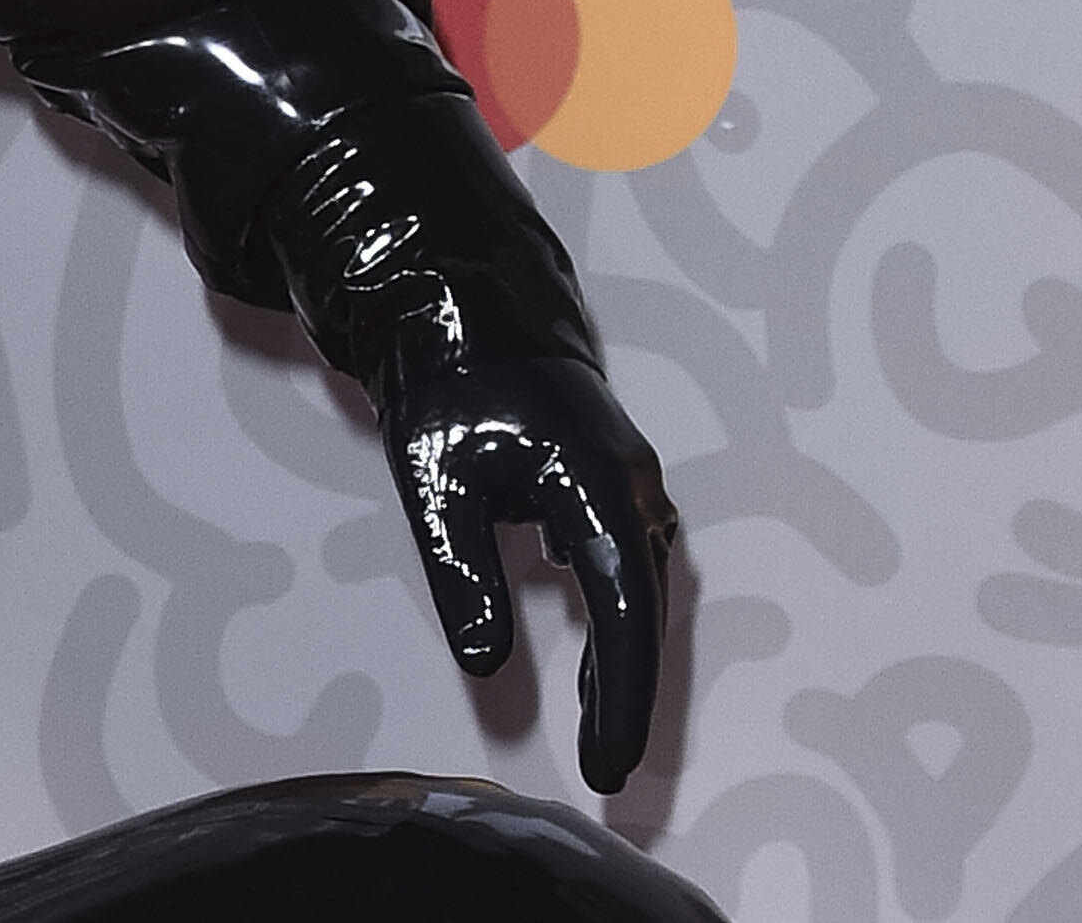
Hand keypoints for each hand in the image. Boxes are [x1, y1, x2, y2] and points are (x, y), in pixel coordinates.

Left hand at [375, 342, 678, 792]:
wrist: (464, 308)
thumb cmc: (448, 388)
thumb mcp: (436, 483)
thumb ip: (463, 573)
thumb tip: (487, 664)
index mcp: (600, 486)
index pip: (625, 614)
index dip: (620, 698)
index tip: (609, 765)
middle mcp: (636, 489)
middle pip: (645, 612)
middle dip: (627, 697)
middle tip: (607, 772)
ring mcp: (632, 487)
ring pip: (640, 595)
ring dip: (622, 665)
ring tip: (597, 737)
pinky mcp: (614, 488)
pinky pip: (627, 573)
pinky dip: (612, 626)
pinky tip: (587, 673)